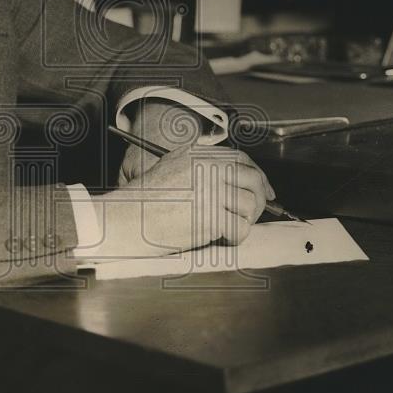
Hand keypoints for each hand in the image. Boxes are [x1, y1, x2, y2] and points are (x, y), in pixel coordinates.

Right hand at [92, 142, 275, 258]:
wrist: (128, 220)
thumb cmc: (146, 201)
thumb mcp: (171, 168)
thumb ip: (200, 167)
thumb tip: (234, 181)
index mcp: (197, 154)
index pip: (241, 159)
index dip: (258, 176)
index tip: (264, 190)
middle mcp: (206, 168)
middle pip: (252, 179)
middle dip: (259, 199)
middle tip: (253, 214)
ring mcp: (210, 190)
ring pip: (249, 204)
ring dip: (246, 220)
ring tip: (231, 228)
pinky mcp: (211, 216)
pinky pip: (240, 227)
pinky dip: (237, 237)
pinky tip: (225, 238)